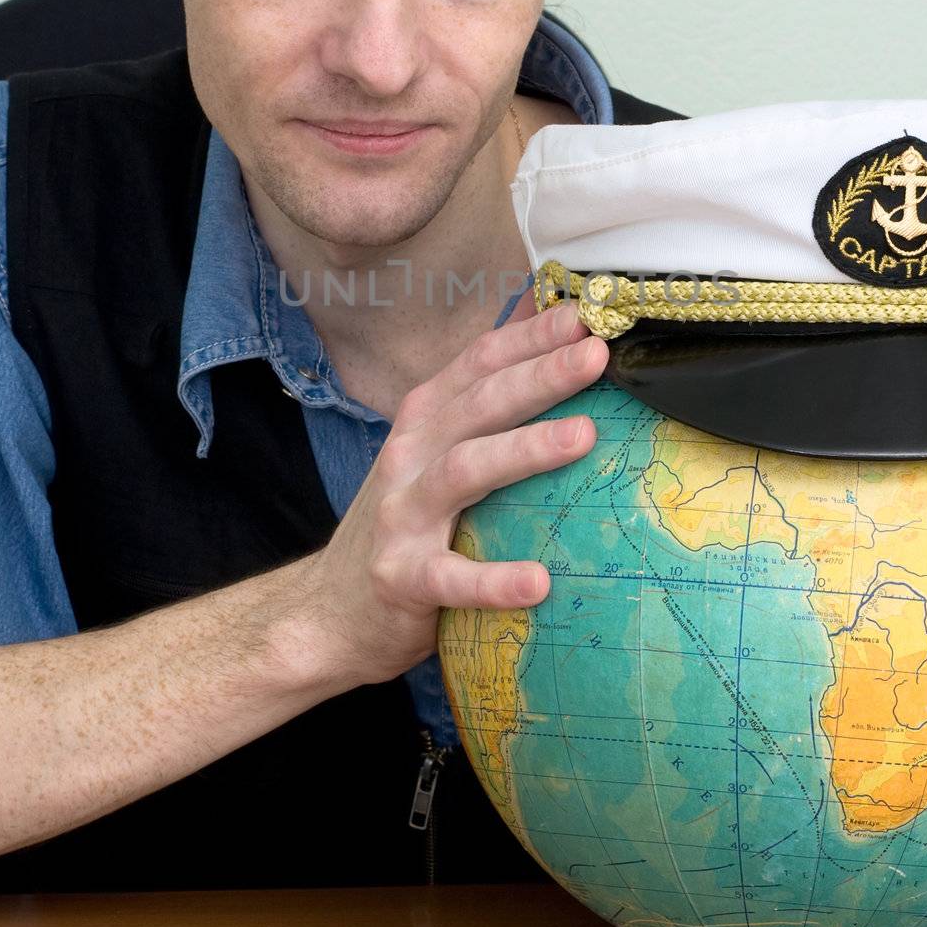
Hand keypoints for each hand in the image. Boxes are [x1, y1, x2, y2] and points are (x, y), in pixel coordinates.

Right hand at [297, 292, 607, 689]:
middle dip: (539, 375)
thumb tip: (549, 329)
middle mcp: (410, 454)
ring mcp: (402, 514)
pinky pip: (450, 577)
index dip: (530, 337)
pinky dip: (493, 580)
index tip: (584, 316)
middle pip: (479, 404)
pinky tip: (539, 582)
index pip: (480, 363)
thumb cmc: (409, 521)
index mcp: (426, 419)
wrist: (331, 609)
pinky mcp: (401, 578)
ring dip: (524, 450)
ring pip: (465, 470)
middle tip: (596, 356)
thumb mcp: (438, 450)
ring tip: (585, 435)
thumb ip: (485, 398)